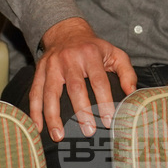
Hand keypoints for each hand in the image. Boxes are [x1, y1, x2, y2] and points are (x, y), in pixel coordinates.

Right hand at [31, 17, 136, 141]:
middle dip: (81, 111)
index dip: (104, 101)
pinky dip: (34, 111)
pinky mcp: (40, 70)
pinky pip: (35, 92)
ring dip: (53, 116)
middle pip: (75, 87)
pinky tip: (38, 127)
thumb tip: (132, 94)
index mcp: (90, 54)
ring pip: (51, 92)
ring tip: (58, 135)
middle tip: (89, 131)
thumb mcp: (115, 53)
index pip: (98, 80)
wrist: (67, 31)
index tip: (108, 121)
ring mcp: (52, 65)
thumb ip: (127, 73)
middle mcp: (70, 58)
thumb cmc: (93, 48)